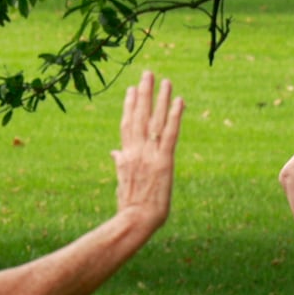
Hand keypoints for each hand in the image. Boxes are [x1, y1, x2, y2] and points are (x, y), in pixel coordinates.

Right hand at [111, 70, 184, 229]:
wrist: (135, 220)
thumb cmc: (129, 206)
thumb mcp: (121, 182)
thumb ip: (119, 164)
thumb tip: (114, 153)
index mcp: (125, 156)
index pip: (127, 125)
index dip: (129, 106)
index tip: (132, 89)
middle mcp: (135, 151)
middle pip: (138, 116)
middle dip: (143, 94)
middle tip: (147, 74)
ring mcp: (149, 155)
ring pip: (154, 121)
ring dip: (160, 99)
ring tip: (165, 81)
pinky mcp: (163, 162)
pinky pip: (170, 134)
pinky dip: (174, 117)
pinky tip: (179, 101)